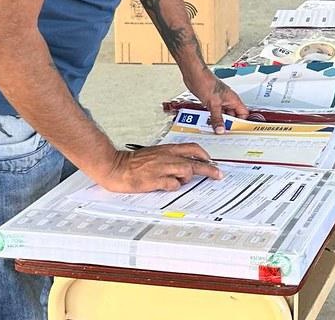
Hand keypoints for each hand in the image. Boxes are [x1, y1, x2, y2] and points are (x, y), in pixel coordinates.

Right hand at [92, 143, 220, 192]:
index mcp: (167, 149)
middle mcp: (167, 157)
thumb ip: (169, 157)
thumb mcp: (155, 154)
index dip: (204, 155)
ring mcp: (161, 168)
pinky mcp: (154, 180)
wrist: (115, 166)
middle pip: (194, 161)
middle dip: (209, 169)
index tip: (211, 161)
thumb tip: (183, 165)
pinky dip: (174, 187)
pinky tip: (168, 187)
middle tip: (218, 175)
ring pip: (186, 171)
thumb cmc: (133, 162)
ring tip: (180, 182)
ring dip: (188, 178)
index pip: (192, 148)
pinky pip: (172, 184)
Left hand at [187, 67, 248, 128]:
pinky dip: (212, 119)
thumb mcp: (213, 104)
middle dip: (228, 124)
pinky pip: (214, 114)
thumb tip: (221, 129)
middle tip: (224, 133)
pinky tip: (208, 123)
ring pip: (223, 115)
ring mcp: (219, 102)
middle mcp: (227, 101)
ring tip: (215, 129)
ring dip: (219, 122)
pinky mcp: (211, 102)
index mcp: (233, 99)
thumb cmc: (206, 82)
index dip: (241, 122)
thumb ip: (217, 118)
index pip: (243, 113)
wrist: (193, 75)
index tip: (236, 131)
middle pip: (233, 116)